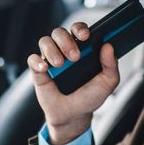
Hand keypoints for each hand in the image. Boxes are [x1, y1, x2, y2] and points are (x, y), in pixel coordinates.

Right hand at [27, 23, 119, 144]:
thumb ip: (111, 65)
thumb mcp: (107, 83)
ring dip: (52, 50)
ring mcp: (50, 59)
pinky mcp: (38, 71)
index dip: (79, 29)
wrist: (74, 115)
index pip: (77, 30)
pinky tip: (45, 68)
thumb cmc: (89, 97)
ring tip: (60, 65)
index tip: (85, 36)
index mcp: (81, 48)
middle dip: (66, 41)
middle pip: (59, 32)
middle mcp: (64, 50)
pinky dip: (37, 61)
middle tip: (75, 57)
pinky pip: (32, 59)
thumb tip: (108, 46)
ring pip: (45, 41)